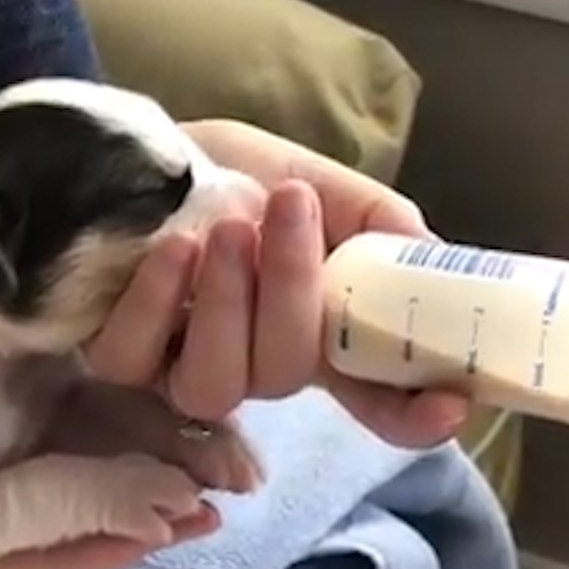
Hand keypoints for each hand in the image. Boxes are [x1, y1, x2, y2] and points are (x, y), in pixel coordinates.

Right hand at [0, 399, 215, 568]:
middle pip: (83, 522)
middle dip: (154, 502)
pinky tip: (143, 402)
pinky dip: (99, 433)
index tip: (168, 512)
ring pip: (77, 482)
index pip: (40, 552)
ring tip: (217, 446)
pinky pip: (49, 454)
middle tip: (231, 477)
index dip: (102, 532)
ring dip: (144, 464)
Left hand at [93, 119, 467, 449]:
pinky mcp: (117, 357)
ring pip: (215, 384)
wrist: (146, 153)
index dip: (414, 416)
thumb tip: (425, 256)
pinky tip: (174, 249)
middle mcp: (255, 365)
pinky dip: (156, 304)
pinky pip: (134, 360)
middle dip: (292, 292)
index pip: (377, 403)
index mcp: (318, 335)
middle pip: (286, 375)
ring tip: (229, 230)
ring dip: (227, 307)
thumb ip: (377, 224)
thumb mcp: (321, 182)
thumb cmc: (238, 174)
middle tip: (289, 207)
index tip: (451, 400)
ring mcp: (181, 369)